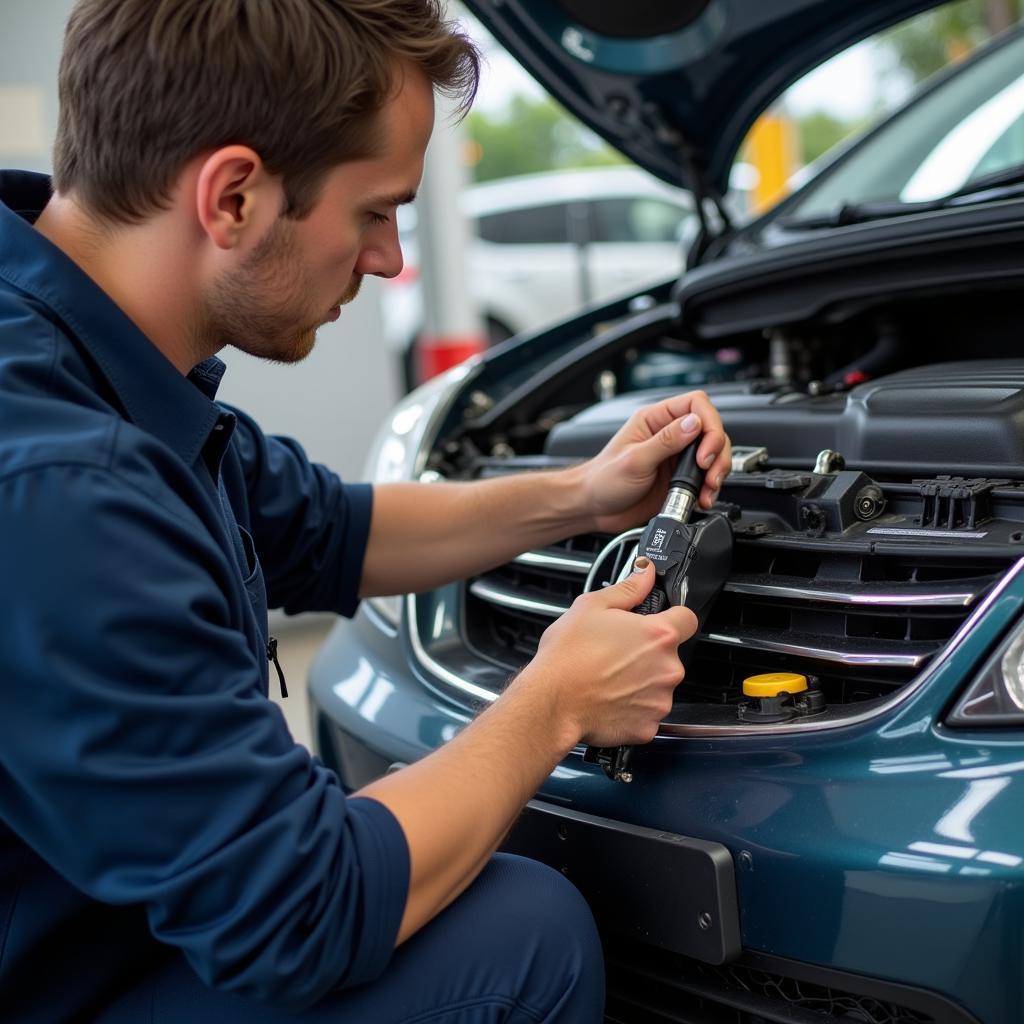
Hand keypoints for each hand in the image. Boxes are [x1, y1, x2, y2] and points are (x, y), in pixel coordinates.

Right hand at [514, 559, 697, 748]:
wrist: (551, 701)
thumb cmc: (567, 657)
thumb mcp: (591, 607)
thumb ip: (628, 588)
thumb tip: (646, 574)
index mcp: (658, 634)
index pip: (687, 618)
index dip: (673, 617)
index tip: (657, 622)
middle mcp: (667, 668)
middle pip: (671, 654)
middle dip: (649, 652)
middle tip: (618, 652)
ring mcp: (660, 700)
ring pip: (659, 684)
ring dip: (642, 680)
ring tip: (610, 676)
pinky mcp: (649, 727)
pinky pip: (648, 712)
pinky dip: (633, 707)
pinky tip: (610, 698)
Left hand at [573, 390, 730, 534]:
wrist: (594, 509)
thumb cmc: (603, 480)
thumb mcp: (635, 460)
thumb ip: (666, 441)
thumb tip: (693, 423)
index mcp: (655, 419)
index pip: (696, 404)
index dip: (709, 424)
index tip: (705, 450)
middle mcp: (668, 434)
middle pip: (711, 430)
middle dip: (717, 452)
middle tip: (708, 472)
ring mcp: (675, 457)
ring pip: (713, 454)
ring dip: (717, 472)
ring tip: (707, 489)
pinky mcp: (678, 478)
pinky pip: (705, 477)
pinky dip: (709, 488)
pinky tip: (702, 497)